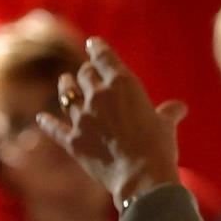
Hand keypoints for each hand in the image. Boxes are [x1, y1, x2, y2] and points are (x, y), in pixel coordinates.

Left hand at [38, 38, 185, 206]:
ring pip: (67, 95)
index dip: (97, 47)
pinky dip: (47, 122)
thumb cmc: (158, 147)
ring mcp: (83, 118)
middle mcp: (98, 95)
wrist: (140, 177)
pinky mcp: (72, 140)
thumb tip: (179, 108)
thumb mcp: (166, 124)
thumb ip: (168, 112)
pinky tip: (42, 118)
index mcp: (122, 83)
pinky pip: (55, 128)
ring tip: (65, 82)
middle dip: (85, 72)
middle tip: (86, 72)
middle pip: (84, 74)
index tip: (93, 43)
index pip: (103, 56)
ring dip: (65, 87)